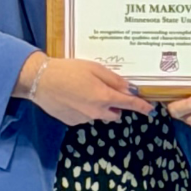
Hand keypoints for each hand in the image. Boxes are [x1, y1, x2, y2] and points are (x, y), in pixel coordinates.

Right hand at [17, 53, 154, 125]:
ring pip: (100, 115)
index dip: (141, 107)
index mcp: (104, 97)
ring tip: (83, 91)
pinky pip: (85, 116)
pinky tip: (73, 97)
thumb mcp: (94, 68)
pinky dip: (84, 109)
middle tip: (104, 89)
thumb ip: (114, 80)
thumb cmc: (68, 70)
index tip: (150, 109)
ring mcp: (84, 119)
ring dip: (99, 107)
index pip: (129, 105)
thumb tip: (130, 89)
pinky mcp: (72, 122)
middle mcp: (96, 112)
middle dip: (115, 105)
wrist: (40, 81)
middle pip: (116, 113)